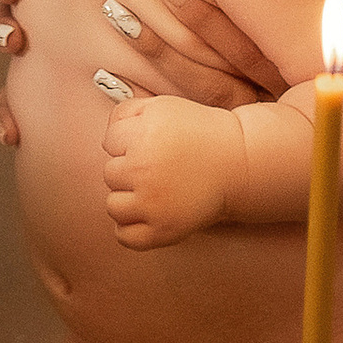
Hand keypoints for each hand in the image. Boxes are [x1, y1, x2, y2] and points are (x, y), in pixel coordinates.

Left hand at [103, 90, 243, 248]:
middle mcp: (143, 169)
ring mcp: (152, 203)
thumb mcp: (162, 106)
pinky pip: (125, 236)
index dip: (126, 142)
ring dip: (127, 199)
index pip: (109, 142)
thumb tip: (105, 131)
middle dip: (127, 170)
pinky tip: (146, 214)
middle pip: (109, 174)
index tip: (146, 145)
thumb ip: (126, 112)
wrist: (237, 163)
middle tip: (154, 168)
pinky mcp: (162, 230)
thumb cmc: (198, 133)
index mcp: (143, 135)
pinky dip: (130, 229)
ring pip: (113, 205)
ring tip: (150, 191)